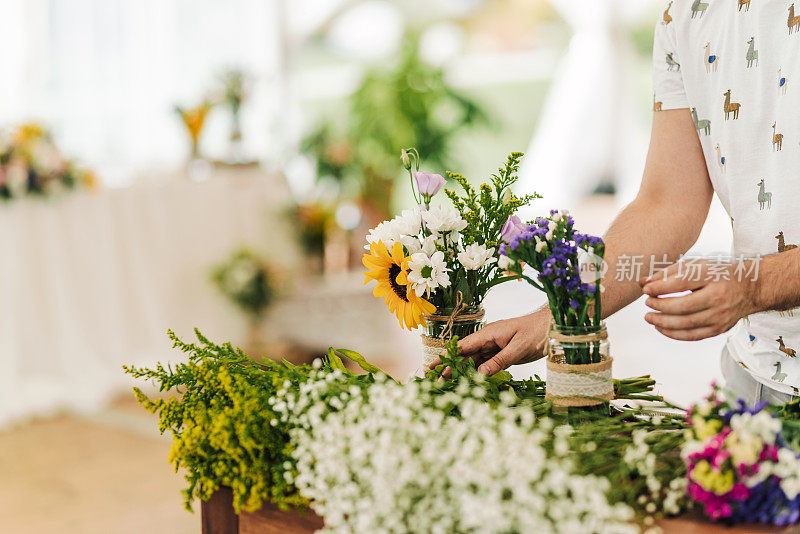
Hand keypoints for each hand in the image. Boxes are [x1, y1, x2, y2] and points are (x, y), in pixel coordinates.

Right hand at [427, 308, 549, 374]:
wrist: (555, 327)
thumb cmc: (538, 331)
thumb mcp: (519, 348)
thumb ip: (499, 361)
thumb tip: (480, 373)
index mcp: (489, 333)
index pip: (462, 346)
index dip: (446, 356)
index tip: (432, 366)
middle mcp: (489, 339)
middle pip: (466, 355)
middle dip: (451, 367)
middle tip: (437, 382)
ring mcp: (495, 346)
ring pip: (475, 361)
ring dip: (463, 371)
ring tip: (451, 384)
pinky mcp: (503, 353)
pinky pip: (487, 364)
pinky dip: (478, 373)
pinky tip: (471, 381)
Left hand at [642, 259, 757, 340]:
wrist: (751, 288)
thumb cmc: (718, 274)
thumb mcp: (696, 265)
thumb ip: (668, 273)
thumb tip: (643, 283)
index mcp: (712, 276)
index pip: (682, 282)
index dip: (660, 287)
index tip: (645, 289)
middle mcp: (719, 297)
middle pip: (683, 307)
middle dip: (660, 306)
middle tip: (647, 303)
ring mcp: (721, 316)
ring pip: (686, 324)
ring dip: (662, 322)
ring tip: (648, 317)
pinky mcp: (720, 328)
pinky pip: (692, 336)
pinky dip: (673, 334)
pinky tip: (660, 327)